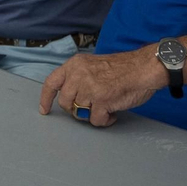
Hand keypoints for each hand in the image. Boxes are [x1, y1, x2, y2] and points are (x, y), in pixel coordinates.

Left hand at [38, 48, 163, 127]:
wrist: (142, 68)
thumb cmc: (122, 68)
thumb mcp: (93, 65)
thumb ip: (78, 76)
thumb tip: (70, 96)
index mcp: (75, 64)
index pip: (51, 82)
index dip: (45, 98)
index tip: (44, 109)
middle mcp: (78, 75)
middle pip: (65, 102)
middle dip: (76, 109)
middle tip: (92, 106)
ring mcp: (89, 88)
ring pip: (79, 113)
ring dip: (93, 114)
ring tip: (106, 106)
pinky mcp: (101, 101)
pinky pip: (96, 120)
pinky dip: (105, 120)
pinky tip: (113, 112)